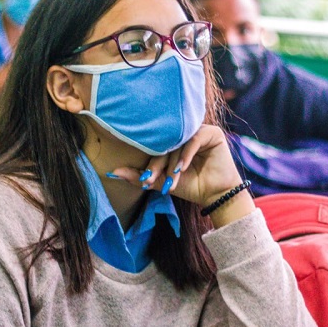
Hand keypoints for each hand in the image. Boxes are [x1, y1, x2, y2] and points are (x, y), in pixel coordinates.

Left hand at [109, 125, 253, 224]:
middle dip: (158, 165)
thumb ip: (138, 176)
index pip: (156, 148)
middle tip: (152, 181)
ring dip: (173, 164)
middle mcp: (184, 132)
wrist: (215, 195)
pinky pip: (195, 140)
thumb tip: (112, 172)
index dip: (149, 164)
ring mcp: (198, 131)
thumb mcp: (160, 181)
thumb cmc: (189, 186)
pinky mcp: (212, 133)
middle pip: (166, 145)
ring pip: (179, 143)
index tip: (144, 181)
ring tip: (171, 179)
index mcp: (171, 140)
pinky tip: (182, 168)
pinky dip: (186, 155)